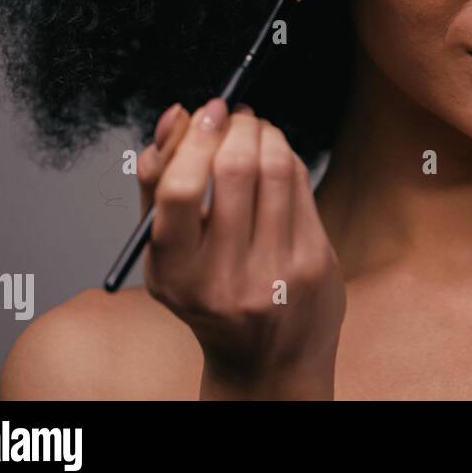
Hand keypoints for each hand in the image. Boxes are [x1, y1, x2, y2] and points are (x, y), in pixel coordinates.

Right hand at [137, 99, 346, 398]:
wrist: (268, 360)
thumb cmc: (210, 296)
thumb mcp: (168, 255)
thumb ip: (157, 187)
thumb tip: (173, 117)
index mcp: (176, 275)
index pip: (179, 192)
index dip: (192, 139)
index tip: (202, 111)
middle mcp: (226, 278)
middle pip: (233, 171)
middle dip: (234, 126)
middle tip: (232, 113)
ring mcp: (276, 272)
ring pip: (275, 169)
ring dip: (264, 133)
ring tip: (254, 128)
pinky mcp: (314, 262)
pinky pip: (301, 186)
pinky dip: (287, 157)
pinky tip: (277, 155)